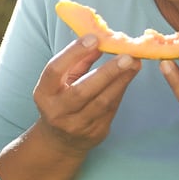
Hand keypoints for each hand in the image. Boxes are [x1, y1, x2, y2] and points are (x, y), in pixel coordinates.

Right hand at [33, 34, 140, 155]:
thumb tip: (98, 41)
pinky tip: (128, 77)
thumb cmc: (61, 100)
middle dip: (107, 72)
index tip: (94, 39)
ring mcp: (76, 125)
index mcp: (43, 94)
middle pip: (82, 90)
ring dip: (121, 81)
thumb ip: (78, 62)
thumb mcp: (62, 81)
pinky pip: (111, 109)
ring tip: (134, 63)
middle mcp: (57, 111)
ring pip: (102, 102)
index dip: (73, 53)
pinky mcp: (95, 133)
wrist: (60, 140)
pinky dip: (120, 90)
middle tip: (126, 56)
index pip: (55, 70)